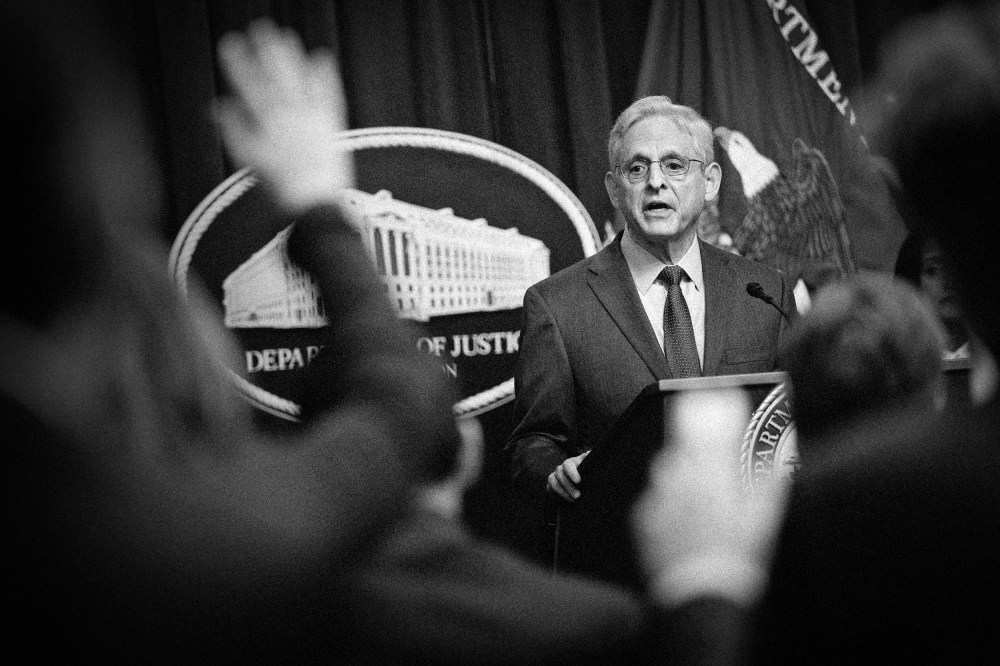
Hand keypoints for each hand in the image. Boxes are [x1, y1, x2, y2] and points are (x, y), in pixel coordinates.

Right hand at [215, 18, 353, 211]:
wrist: (316, 206)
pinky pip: (329, 94)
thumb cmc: (281, 189)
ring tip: (287, 37)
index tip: (230, 43)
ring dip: (293, 57)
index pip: (249, 85)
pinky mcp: (332, 125)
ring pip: (302, 80)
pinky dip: (325, 75)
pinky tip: (322, 58)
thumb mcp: (248, 161)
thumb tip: (218, 107)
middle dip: (267, 51)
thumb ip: (234, 130)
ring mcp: (314, 119)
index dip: (238, 62)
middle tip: (261, 28)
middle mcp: (291, 116)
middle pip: (277, 76)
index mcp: (267, 124)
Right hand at [547, 450, 589, 501]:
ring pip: (553, 480)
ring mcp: (556, 475)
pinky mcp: (551, 483)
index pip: (568, 465)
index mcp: (574, 462)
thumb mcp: (593, 470)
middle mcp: (563, 467)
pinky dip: (557, 493)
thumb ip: (593, 462)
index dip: (572, 472)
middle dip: (568, 486)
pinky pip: (549, 487)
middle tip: (578, 496)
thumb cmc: (590, 477)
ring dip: (563, 491)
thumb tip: (590, 453)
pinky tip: (566, 500)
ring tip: (574, 500)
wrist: (585, 490)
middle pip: (560, 473)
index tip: (578, 481)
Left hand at [632, 388, 789, 607]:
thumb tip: (788, 449)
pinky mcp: (644, 518)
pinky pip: (655, 495)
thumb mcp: (764, 517)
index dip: (715, 405)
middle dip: (698, 445)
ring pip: (667, 468)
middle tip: (714, 460)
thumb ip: (773, 477)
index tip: (720, 394)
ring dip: (683, 472)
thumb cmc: (737, 559)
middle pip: (684, 445)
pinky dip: (670, 499)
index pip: (710, 424)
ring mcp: (659, 497)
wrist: (699, 595)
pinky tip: (686, 517)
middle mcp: (680, 479)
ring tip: (703, 496)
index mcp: (713, 474)